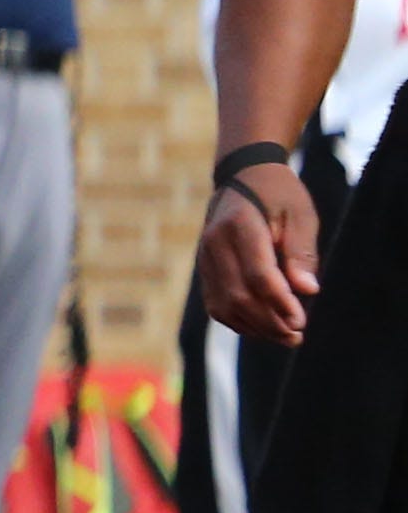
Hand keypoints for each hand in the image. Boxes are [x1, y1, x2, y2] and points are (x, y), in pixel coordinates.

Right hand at [204, 158, 320, 344]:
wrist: (242, 175)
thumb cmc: (278, 194)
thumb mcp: (300, 214)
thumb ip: (302, 252)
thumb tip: (307, 291)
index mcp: (240, 226)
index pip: (258, 275)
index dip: (280, 303)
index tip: (301, 322)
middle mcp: (215, 243)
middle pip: (238, 296)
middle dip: (269, 323)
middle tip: (297, 336)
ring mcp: (204, 257)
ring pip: (224, 305)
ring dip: (254, 327)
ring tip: (284, 336)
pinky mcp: (204, 267)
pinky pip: (216, 304)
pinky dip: (238, 321)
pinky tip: (263, 326)